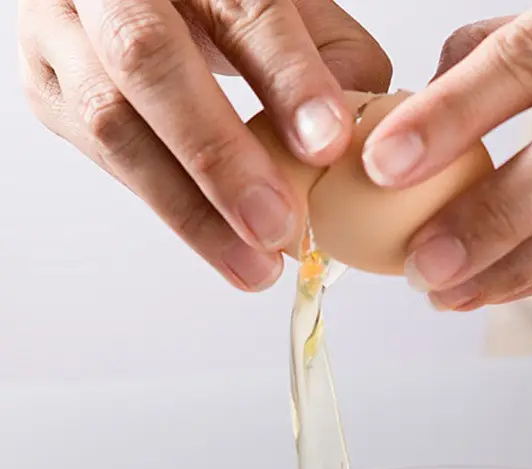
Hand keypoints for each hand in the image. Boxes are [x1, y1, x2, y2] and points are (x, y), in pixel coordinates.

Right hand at [18, 0, 390, 289]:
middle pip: (150, 58)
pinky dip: (169, 207)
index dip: (286, 77)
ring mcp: (62, 28)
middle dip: (220, 153)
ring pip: (111, 121)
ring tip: (255, 264)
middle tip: (280, 226)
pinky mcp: (48, 86)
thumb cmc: (231, 7)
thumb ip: (337, 65)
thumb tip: (367, 144)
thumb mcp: (295, 13)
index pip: (241, 5)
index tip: (327, 143)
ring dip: (189, 207)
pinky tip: (222, 246)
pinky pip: (104, 158)